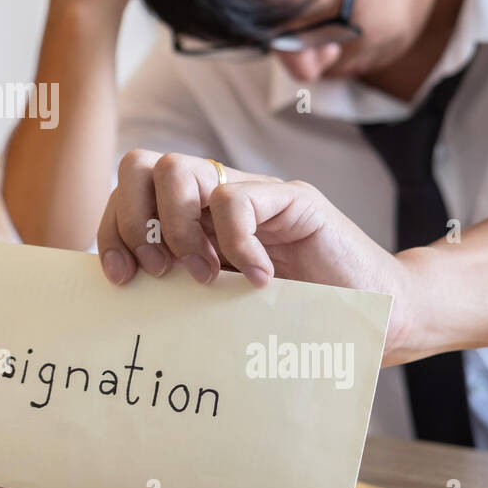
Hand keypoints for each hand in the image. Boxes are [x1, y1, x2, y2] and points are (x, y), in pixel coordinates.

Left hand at [96, 150, 419, 364]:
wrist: (376, 318)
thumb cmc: (294, 320)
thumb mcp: (218, 307)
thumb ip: (177, 290)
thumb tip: (119, 296)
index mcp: (191, 219)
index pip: (127, 194)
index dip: (111, 230)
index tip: (121, 277)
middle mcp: (215, 197)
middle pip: (140, 166)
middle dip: (134, 221)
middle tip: (161, 271)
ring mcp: (253, 192)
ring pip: (179, 169)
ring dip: (178, 227)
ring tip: (205, 275)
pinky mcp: (292, 199)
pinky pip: (237, 198)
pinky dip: (236, 242)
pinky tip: (258, 279)